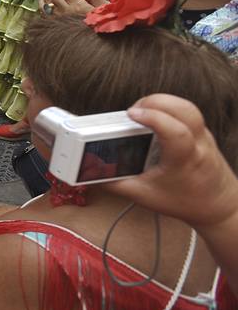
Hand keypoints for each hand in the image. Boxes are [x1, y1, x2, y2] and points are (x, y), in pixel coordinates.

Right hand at [102, 95, 237, 229]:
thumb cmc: (185, 202)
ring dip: (161, 102)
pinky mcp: (202, 133)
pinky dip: (167, 109)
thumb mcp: (144, 196)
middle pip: (185, 109)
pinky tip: (153, 119)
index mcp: (185, 160)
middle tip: (132, 111)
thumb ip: (114, 183)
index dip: (153, 117)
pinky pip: (186, 111)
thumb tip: (89, 170)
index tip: (131, 114)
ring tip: (140, 112)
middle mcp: (198, 143)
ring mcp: (203, 136)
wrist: (219, 207)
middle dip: (155, 102)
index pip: (176, 130)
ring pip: (187, 106)